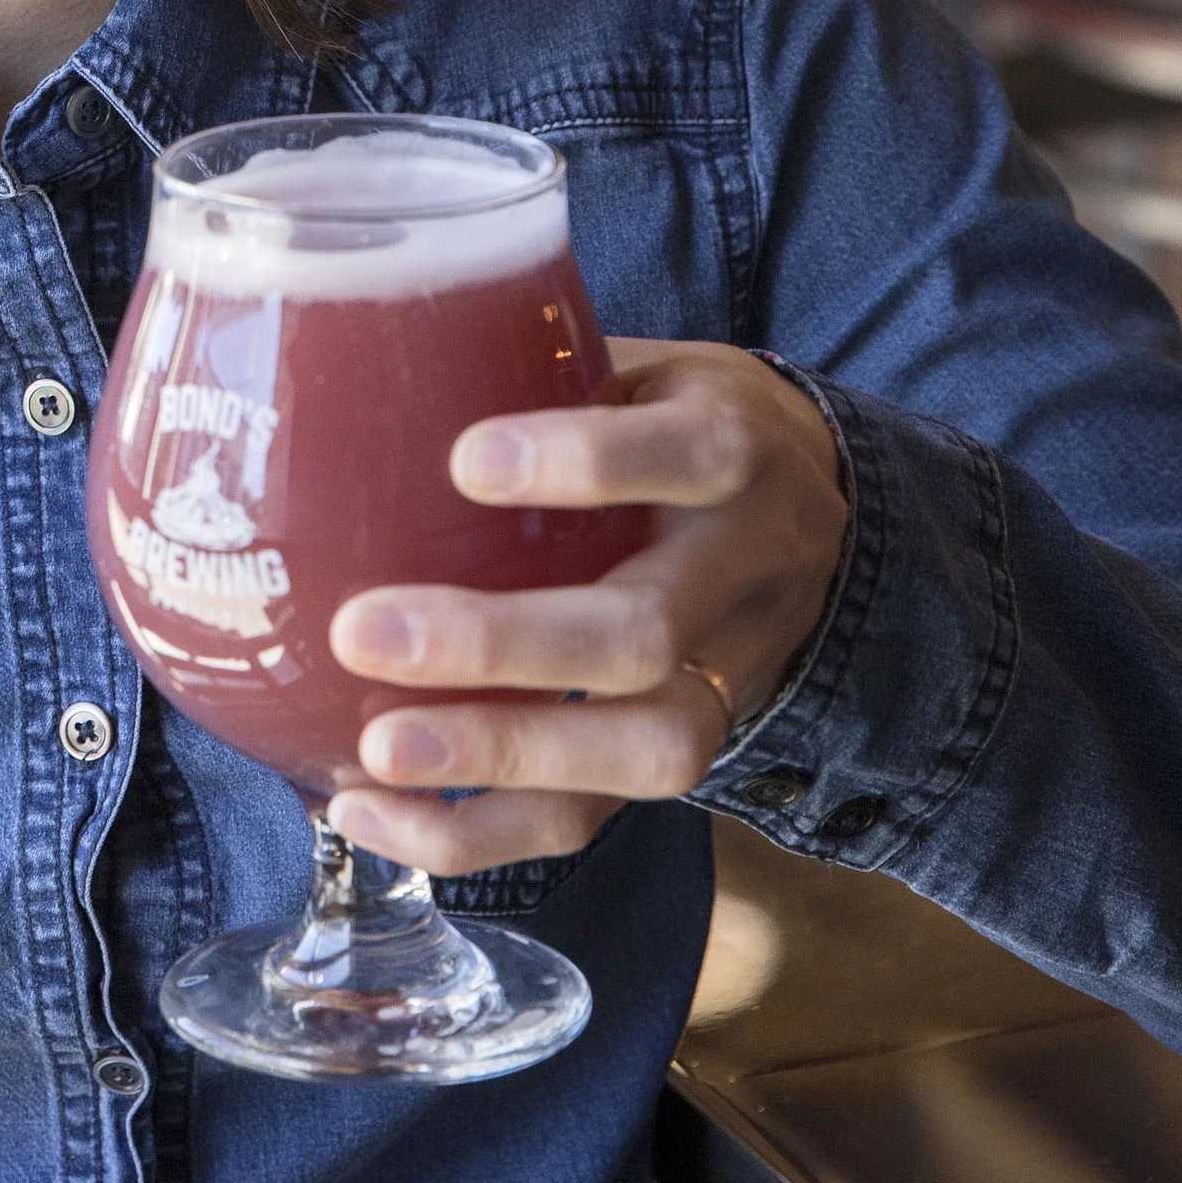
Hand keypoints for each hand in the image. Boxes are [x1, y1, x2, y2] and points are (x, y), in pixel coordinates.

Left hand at [325, 341, 848, 874]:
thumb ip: (537, 369)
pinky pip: (595, 816)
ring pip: (644, 747)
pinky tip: (370, 813)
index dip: (583, 462)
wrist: (820, 515)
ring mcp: (726, 676)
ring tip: (373, 753)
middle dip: (503, 647)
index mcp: (734, 450)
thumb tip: (361, 351)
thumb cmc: (676, 423)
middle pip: (647, 634)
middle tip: (365, 634)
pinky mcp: (682, 749)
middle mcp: (744, 570)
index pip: (682, 455)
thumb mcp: (641, 366)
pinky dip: (477, 830)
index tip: (463, 460)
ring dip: (498, 757)